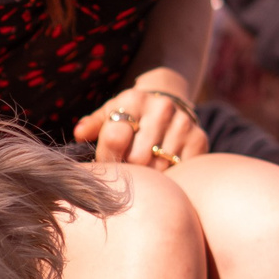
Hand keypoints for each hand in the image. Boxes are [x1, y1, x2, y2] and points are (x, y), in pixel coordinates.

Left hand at [74, 70, 207, 170]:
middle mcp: (161, 108)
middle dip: (127, 170)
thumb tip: (79, 134)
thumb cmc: (129, 115)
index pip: (114, 137)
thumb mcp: (109, 114)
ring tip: (143, 173)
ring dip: (149, 178)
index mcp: (134, 100)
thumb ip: (93, 125)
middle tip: (125, 172)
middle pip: (137, 158)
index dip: (106, 158)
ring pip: (159, 169)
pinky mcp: (199, 139)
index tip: (106, 164)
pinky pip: (180, 171)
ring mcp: (183, 124)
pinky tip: (163, 173)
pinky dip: (170, 178)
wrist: (167, 102)